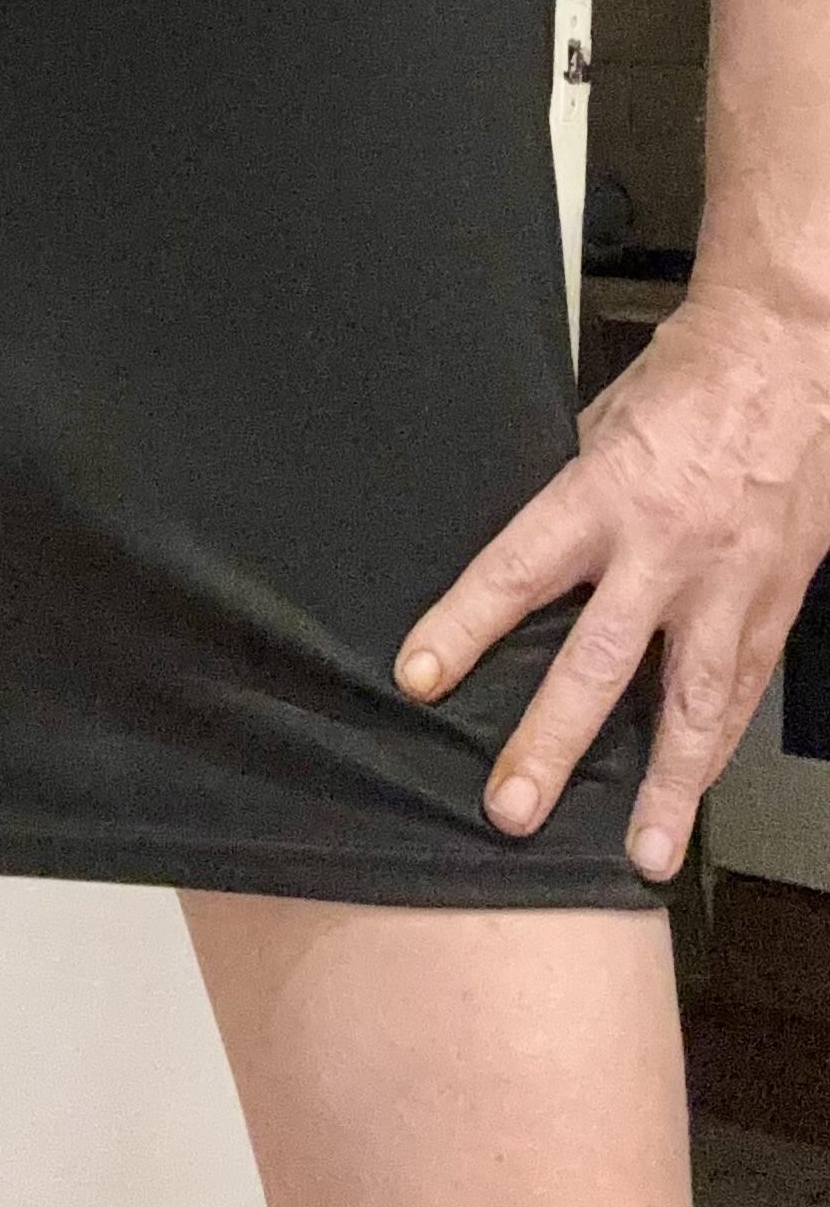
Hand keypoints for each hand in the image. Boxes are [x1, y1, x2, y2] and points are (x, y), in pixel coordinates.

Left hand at [391, 282, 829, 880]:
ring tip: (642, 852)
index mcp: (603, 493)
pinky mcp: (777, 599)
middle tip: (511, 806)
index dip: (463, 629)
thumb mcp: (598, 427)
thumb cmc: (686, 383)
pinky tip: (695, 791)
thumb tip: (529, 566)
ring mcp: (729, 582)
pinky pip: (743, 689)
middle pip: (597, 661)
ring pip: (692, 701)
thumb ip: (567, 503)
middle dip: (552, 741)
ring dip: (666, 787)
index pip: (515, 572)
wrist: (786, 354)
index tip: (420, 679)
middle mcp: (664, 549)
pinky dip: (716, 745)